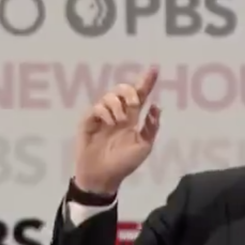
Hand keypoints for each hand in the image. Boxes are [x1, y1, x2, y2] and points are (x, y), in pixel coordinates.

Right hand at [74, 67, 161, 194]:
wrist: (104, 176)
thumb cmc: (124, 163)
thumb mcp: (144, 146)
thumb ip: (151, 126)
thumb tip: (156, 106)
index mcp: (132, 119)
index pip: (140, 96)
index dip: (146, 82)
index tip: (155, 69)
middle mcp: (118, 114)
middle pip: (123, 89)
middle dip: (129, 91)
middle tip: (133, 104)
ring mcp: (102, 116)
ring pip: (109, 95)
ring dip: (118, 105)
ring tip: (119, 122)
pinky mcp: (88, 121)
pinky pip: (97, 106)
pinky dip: (105, 112)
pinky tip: (109, 123)